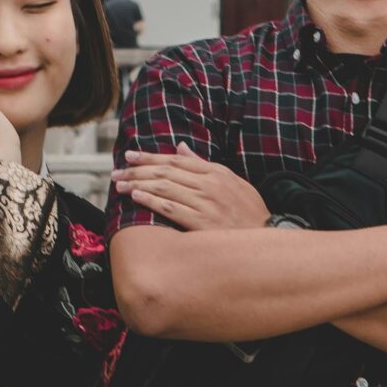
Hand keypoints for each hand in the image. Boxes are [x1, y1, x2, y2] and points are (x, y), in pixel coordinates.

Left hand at [113, 145, 269, 229]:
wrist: (269, 239)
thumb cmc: (249, 213)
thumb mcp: (233, 182)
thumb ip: (204, 165)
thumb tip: (181, 147)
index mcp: (216, 172)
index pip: (176, 160)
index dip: (150, 157)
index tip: (130, 156)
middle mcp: (210, 184)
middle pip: (166, 172)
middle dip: (138, 170)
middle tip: (117, 171)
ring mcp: (206, 203)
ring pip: (165, 188)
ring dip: (139, 184)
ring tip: (121, 185)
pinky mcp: (202, 223)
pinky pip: (171, 208)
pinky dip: (151, 201)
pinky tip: (136, 198)